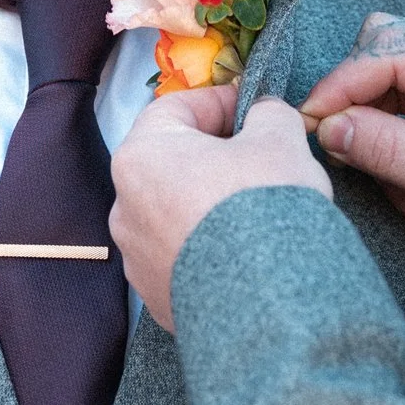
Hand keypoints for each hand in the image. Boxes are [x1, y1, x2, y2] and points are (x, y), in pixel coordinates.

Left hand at [110, 85, 331, 331]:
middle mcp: (124, 206)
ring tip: (256, 211)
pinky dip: (208, 248)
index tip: (253, 108)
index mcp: (141, 156)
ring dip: (208, 203)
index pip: (174, 108)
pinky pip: (182, 257)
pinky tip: (246, 252)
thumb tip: (264, 115)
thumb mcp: (279, 139)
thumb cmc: (262, 204)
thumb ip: (268, 114)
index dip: (218, 101)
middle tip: (259, 157)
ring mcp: (136, 259)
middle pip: (171, 163)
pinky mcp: (156, 298)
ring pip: (174, 213)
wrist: (265, 303)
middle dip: (213, 155)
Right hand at [300, 15, 404, 312]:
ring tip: (402, 196)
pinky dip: (398, 157)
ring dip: (380, 141)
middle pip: (387, 56)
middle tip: (347, 153)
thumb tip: (325, 126)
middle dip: (362, 107)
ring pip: (391, 90)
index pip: (391, 51)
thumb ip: (386, 148)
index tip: (309, 121)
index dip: (343, 84)